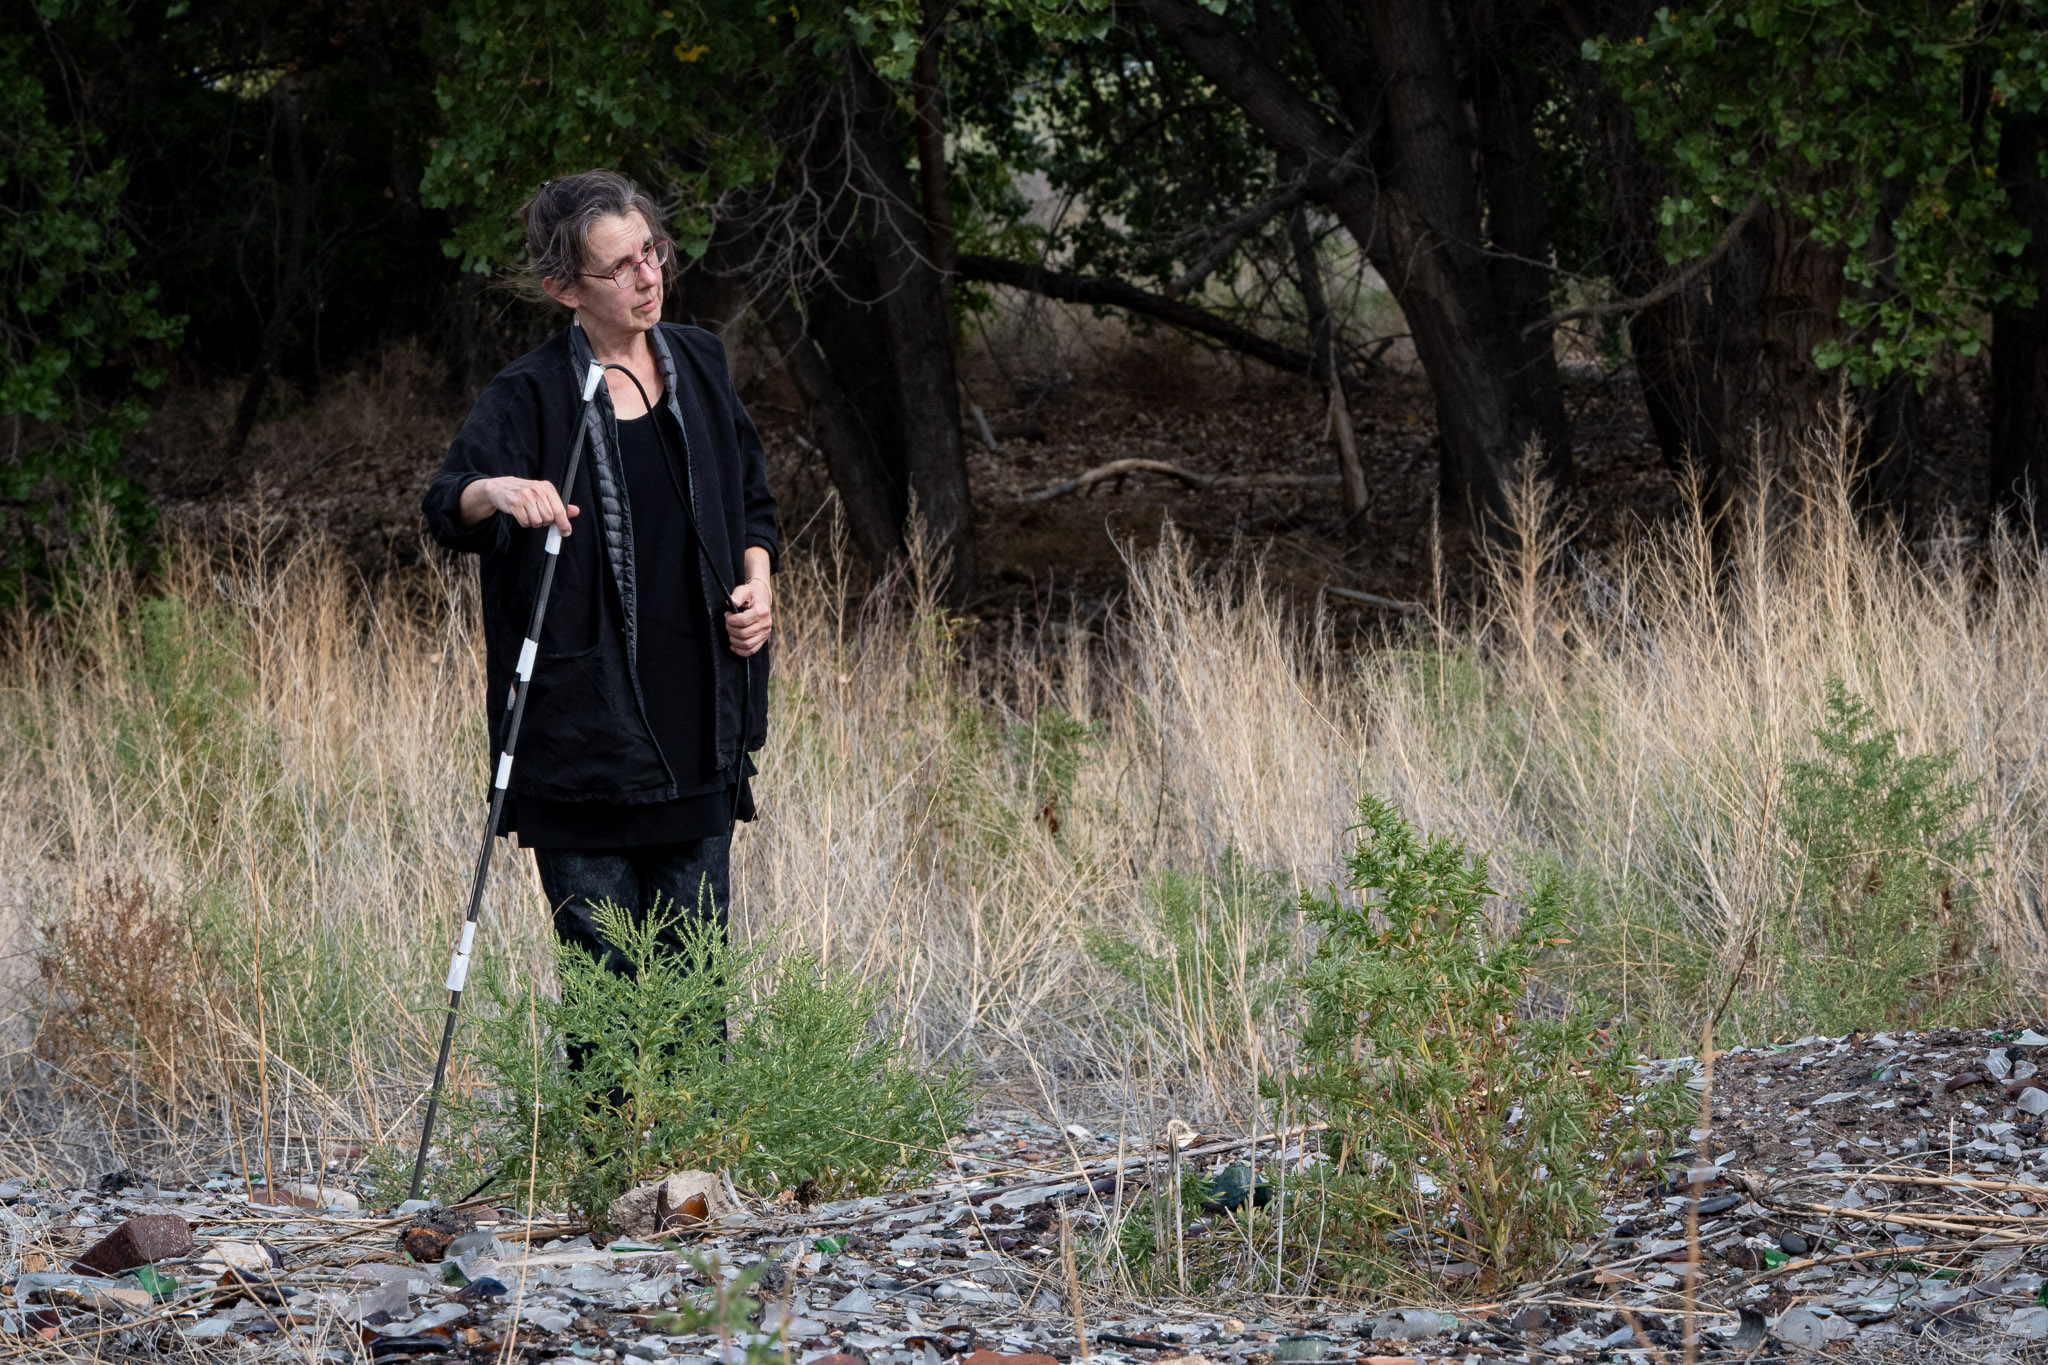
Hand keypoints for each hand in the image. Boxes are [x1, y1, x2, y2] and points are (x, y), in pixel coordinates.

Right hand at [463, 475, 578, 534]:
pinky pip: (525, 522)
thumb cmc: (526, 493)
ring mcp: (525, 496)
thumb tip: (575, 511)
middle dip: (545, 522)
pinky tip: (522, 514)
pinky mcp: (514, 503)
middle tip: (540, 517)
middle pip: (549, 518)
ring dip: (534, 523)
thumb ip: (560, 505)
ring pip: (537, 522)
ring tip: (530, 514)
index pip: (559, 509)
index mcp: (547, 487)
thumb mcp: (544, 495)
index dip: (564, 523)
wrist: (501, 487)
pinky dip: (525, 522)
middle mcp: (537, 490)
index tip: (565, 532)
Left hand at [725, 576, 772, 657]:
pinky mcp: (763, 639)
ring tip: (730, 632)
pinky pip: (751, 650)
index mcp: (761, 611)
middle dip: (731, 629)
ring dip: (734, 640)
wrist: (762, 597)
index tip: (727, 615)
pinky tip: (733, 645)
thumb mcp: (744, 589)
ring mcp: (765, 633)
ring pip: (747, 644)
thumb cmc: (751, 594)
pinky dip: (740, 650)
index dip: (731, 620)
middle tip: (727, 623)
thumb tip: (731, 603)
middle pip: (743, 634)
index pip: (743, 621)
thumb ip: (737, 595)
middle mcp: (766, 623)